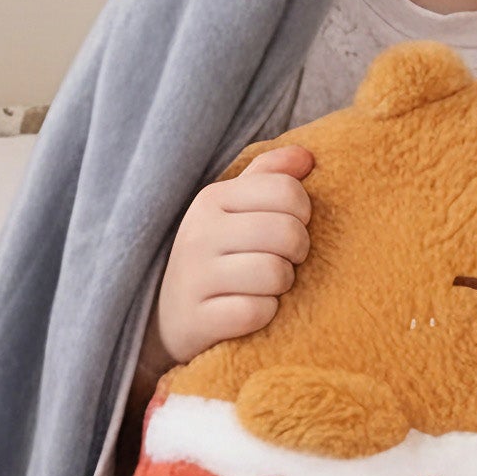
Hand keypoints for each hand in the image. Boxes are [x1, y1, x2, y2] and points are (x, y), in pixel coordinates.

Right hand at [145, 144, 315, 373]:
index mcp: (211, 198)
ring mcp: (194, 277)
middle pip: (288, 232)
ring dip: (282, 286)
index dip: (303, 213)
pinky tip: (250, 311)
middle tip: (283, 261)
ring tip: (266, 286)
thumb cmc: (217, 256)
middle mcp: (198, 232)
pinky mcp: (197, 319)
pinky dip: (265, 315)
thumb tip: (306, 156)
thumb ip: (269, 177)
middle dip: (298, 252)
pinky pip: (257, 312)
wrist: (169, 317)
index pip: (286, 190)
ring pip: (275, 273)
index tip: (289, 227)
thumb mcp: (235, 209)